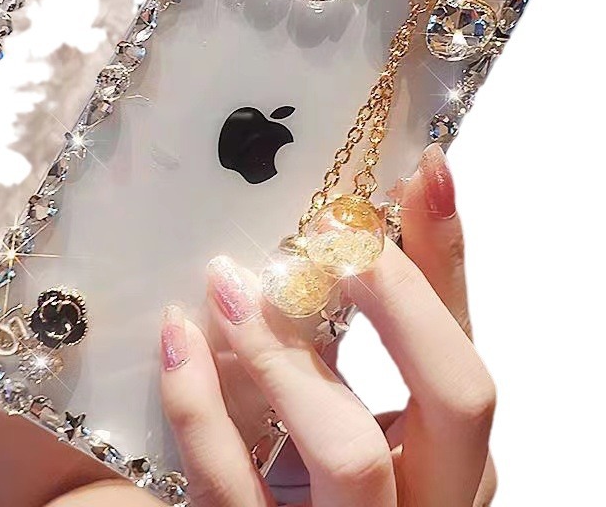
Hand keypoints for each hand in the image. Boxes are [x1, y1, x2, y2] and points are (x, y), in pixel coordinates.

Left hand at [160, 145, 496, 506]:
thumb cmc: (311, 463)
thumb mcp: (348, 389)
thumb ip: (361, 321)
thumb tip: (370, 207)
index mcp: (450, 455)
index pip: (467, 344)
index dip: (443, 257)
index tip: (415, 172)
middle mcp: (421, 498)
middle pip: (457, 399)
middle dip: (398, 296)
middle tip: (333, 231)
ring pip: (349, 451)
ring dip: (287, 349)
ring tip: (230, 280)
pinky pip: (231, 485)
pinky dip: (200, 403)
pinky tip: (178, 335)